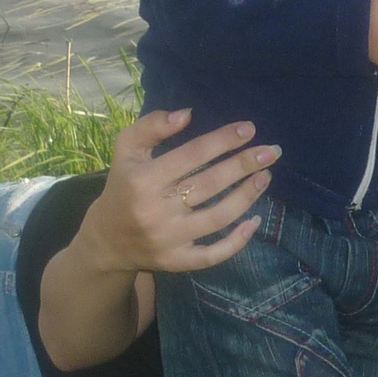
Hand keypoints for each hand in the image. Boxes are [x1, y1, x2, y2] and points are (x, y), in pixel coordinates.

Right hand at [76, 108, 276, 277]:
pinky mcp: (176, 262)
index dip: (223, 140)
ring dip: (247, 196)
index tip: (249, 129)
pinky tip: (254, 222)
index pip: (192, 155)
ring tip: (266, 176)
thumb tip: (187, 114)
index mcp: (143, 178)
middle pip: (210, 184)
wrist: (105, 239)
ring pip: (218, 217)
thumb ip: (151, 126)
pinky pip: (213, 255)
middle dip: (244, 165)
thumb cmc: (124, 186)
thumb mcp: (127, 150)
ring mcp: (168, 239)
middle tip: (272, 152)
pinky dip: (237, 241)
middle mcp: (156, 209)